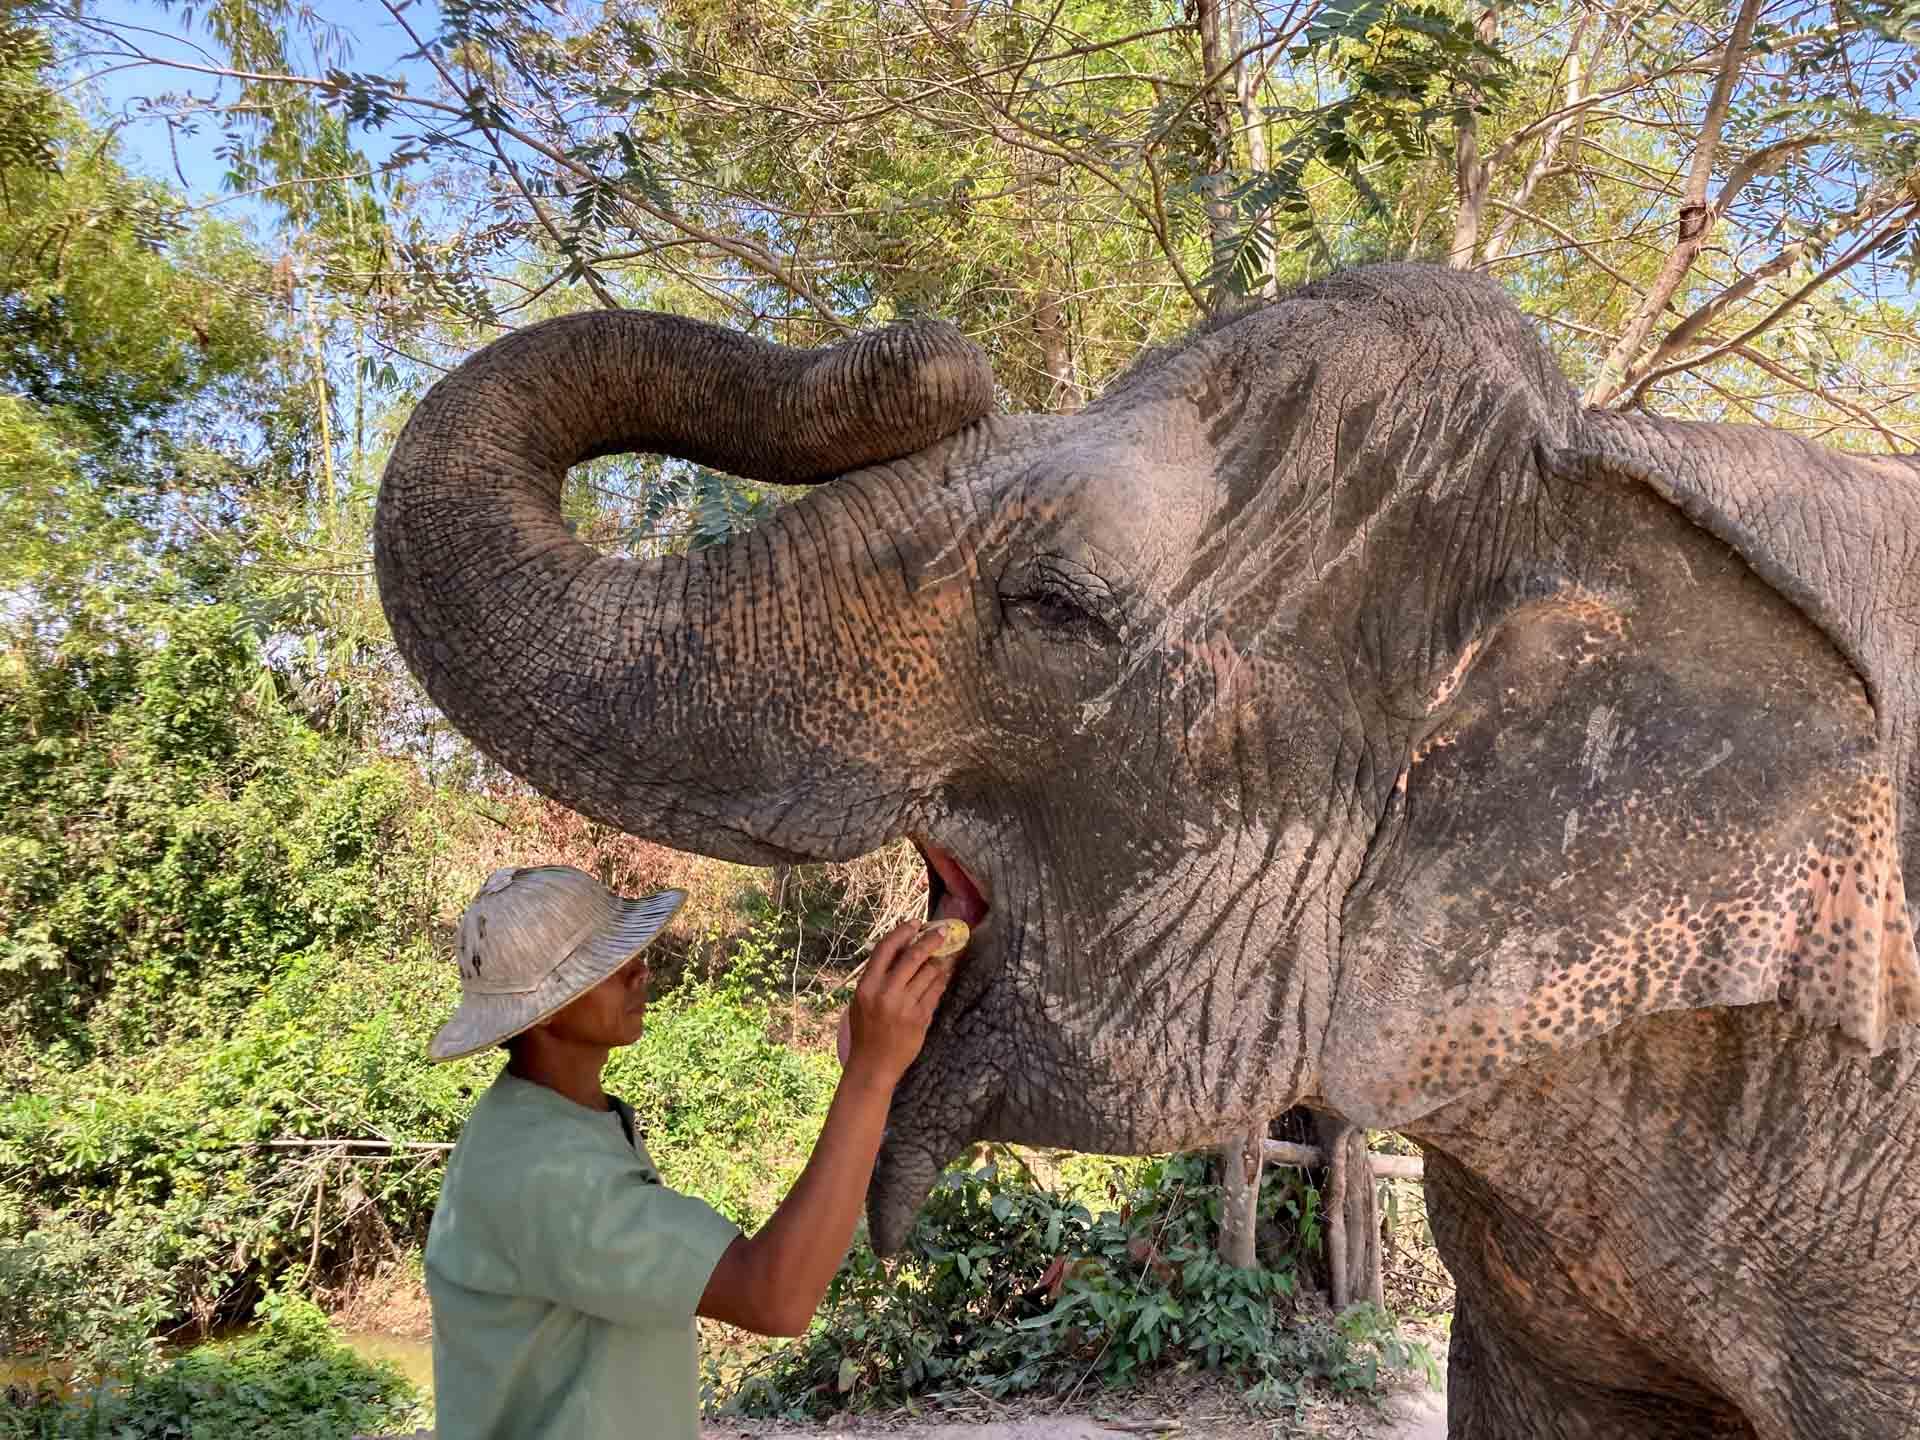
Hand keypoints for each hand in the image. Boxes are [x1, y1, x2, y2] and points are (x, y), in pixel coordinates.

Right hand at [839, 921, 955, 1087]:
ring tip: (945, 954)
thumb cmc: (865, 1031)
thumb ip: (877, 977)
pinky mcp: (920, 1018)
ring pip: (929, 973)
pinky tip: (944, 974)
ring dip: (939, 961)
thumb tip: (899, 949)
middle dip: (930, 941)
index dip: (902, 932)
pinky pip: (935, 992)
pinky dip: (941, 980)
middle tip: (942, 932)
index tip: (915, 924)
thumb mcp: (861, 1001)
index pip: (886, 949)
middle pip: (913, 957)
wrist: (873, 1065)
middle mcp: (886, 993)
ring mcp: (905, 1006)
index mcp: (867, 986)